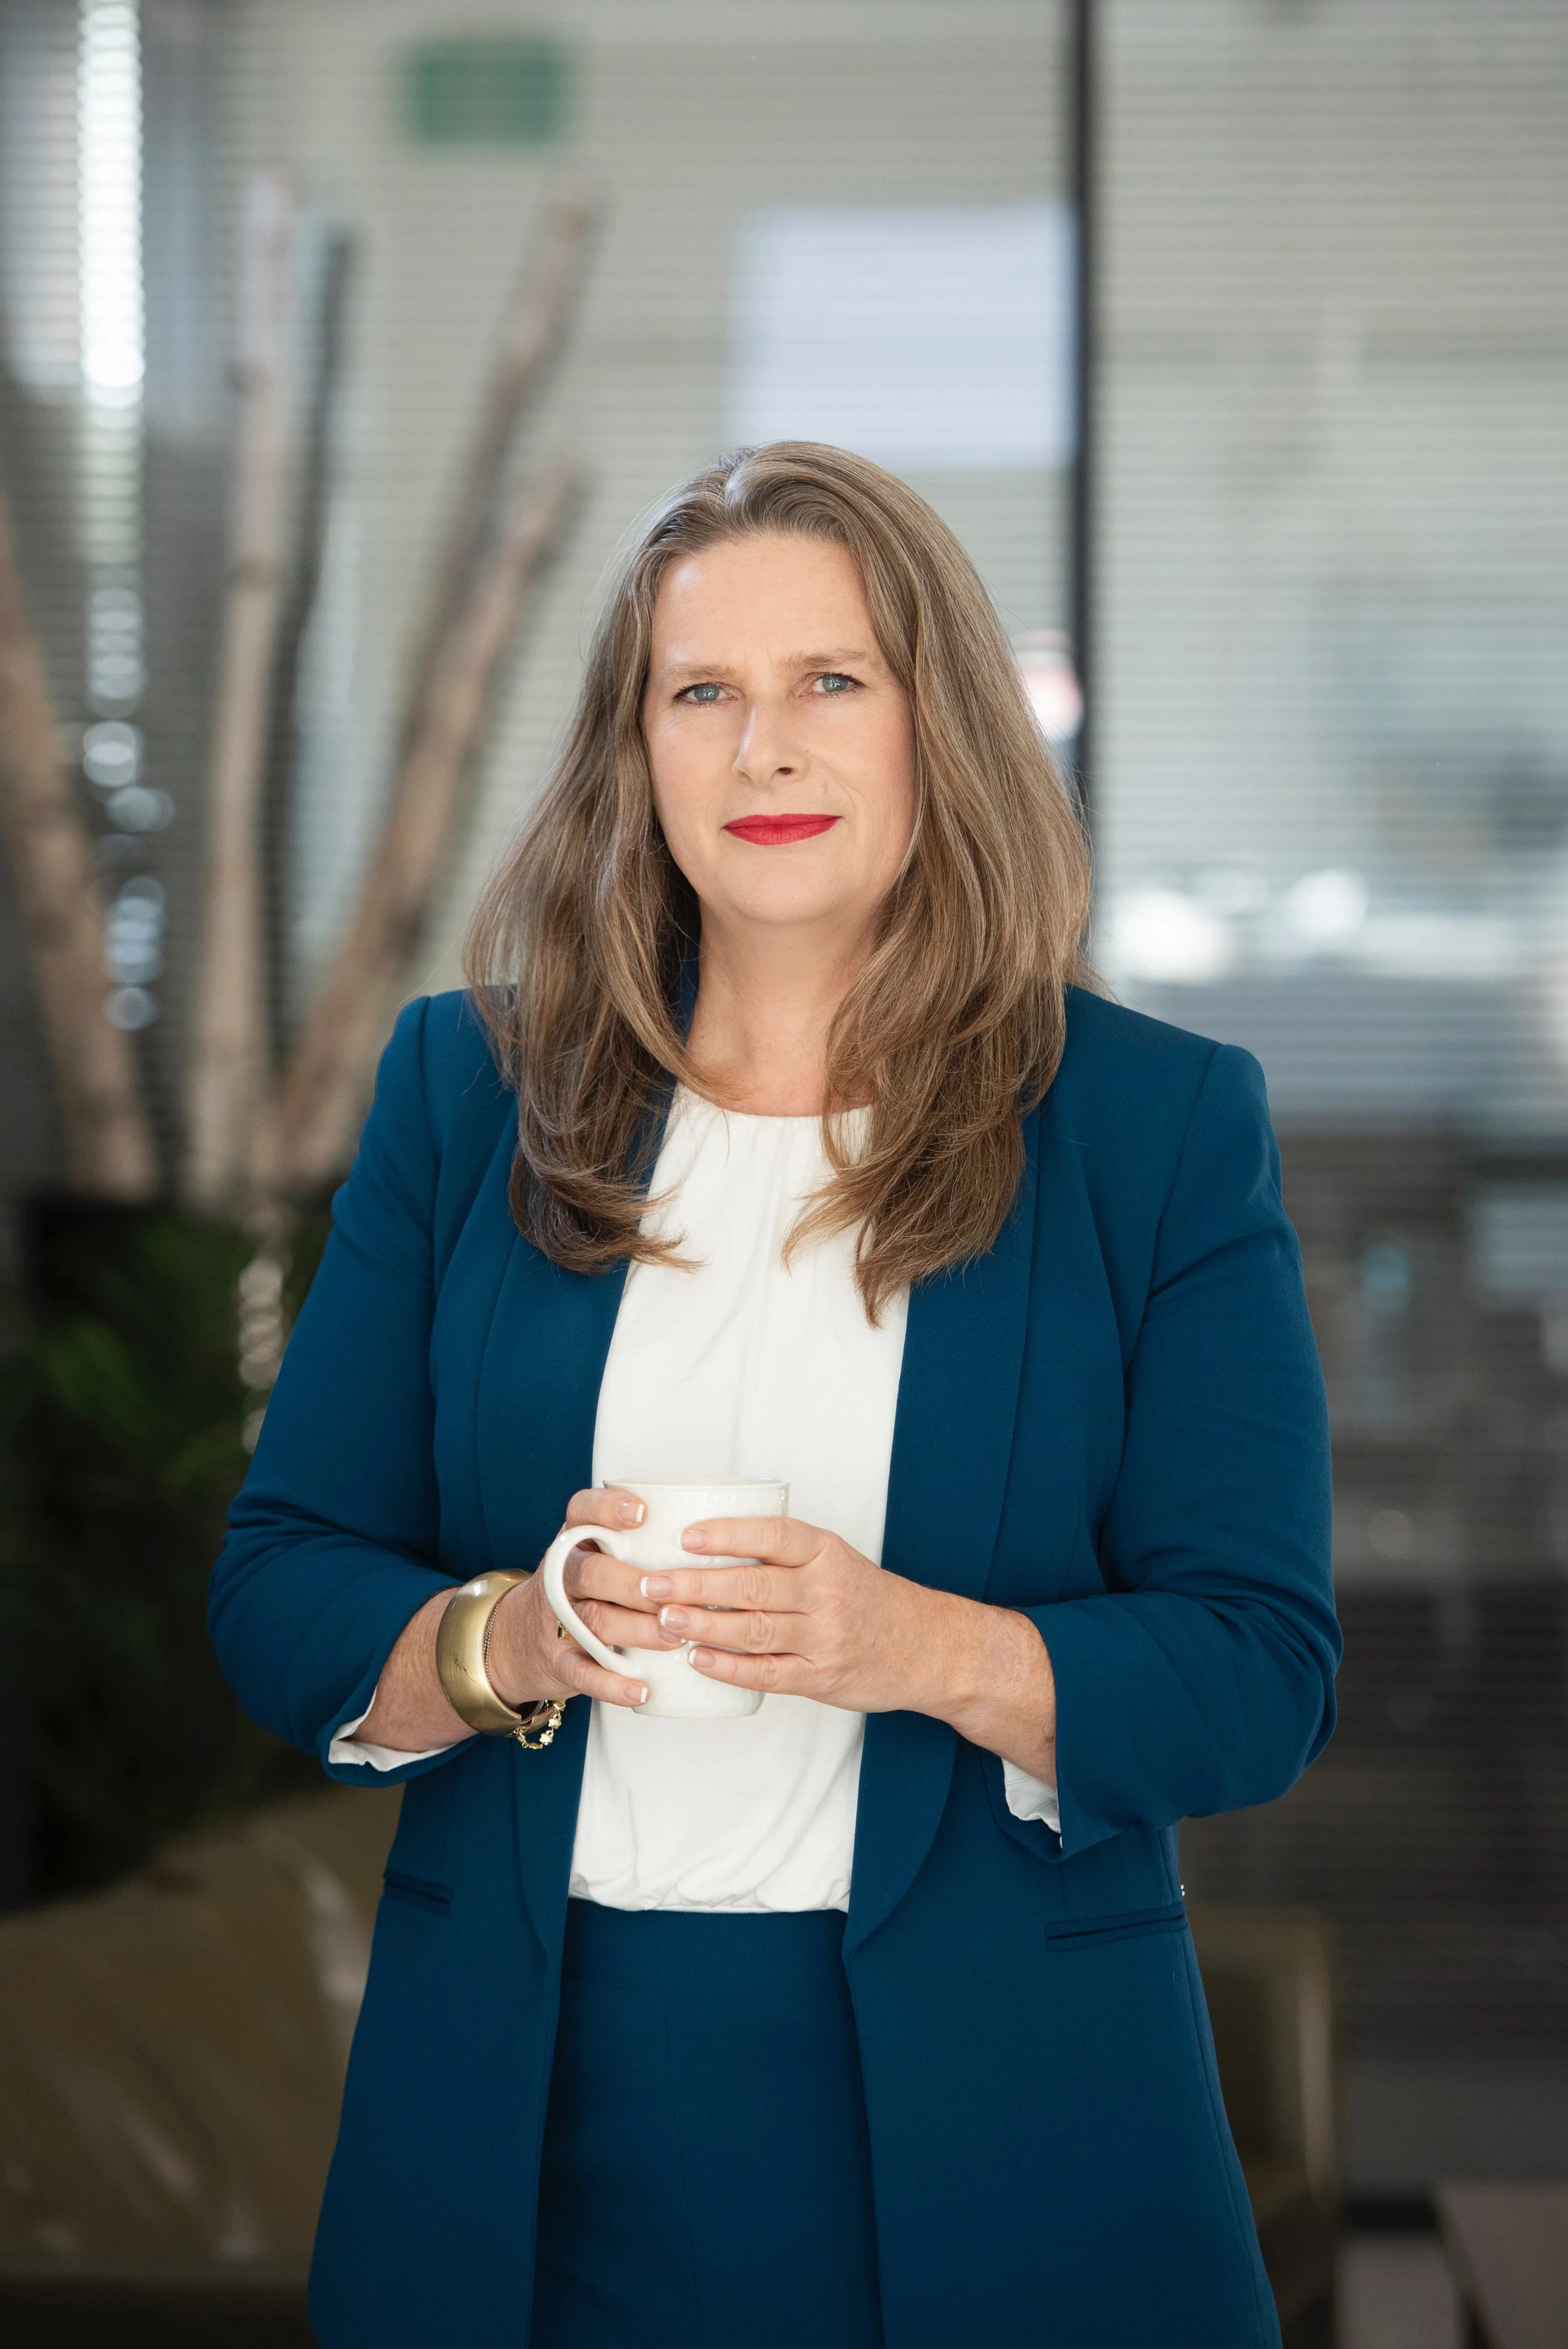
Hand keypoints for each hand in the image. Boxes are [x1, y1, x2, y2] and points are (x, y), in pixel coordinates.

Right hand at [487, 1486, 674, 1714]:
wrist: (517, 1639)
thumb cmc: (581, 1591)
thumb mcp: (594, 1555)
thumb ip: (639, 1544)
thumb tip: (717, 1540)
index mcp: (575, 1541)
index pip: (582, 1511)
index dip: (608, 1508)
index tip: (642, 1513)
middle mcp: (562, 1576)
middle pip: (592, 1573)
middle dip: (634, 1585)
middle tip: (671, 1596)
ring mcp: (558, 1620)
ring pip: (595, 1621)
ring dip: (637, 1631)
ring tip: (674, 1639)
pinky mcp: (558, 1661)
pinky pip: (584, 1672)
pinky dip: (612, 1683)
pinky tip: (642, 1688)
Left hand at [632, 1513, 993, 1718]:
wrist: (929, 1647)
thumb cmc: (868, 1598)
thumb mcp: (836, 1559)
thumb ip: (784, 1552)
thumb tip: (704, 1538)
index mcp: (828, 1553)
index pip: (773, 1536)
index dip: (727, 1535)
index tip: (684, 1535)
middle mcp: (828, 1593)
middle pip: (753, 1586)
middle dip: (696, 1584)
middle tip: (651, 1582)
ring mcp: (825, 1638)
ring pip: (755, 1630)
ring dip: (703, 1625)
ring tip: (663, 1618)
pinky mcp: (821, 1678)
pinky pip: (768, 1674)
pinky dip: (730, 1668)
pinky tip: (697, 1660)